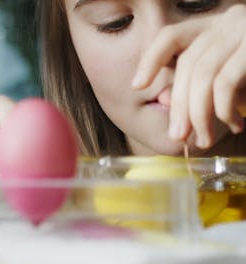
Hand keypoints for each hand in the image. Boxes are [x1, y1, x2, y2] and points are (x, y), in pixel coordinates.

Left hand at [132, 4, 245, 148]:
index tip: (135, 85)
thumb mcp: (234, 73)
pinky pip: (225, 81)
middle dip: (179, 105)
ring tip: (203, 138)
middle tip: (178, 135)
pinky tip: (232, 122)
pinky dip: (221, 107)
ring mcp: (244, 30)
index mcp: (216, 25)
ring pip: (203, 75)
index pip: (170, 36)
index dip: (150, 60)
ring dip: (199, 113)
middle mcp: (228, 21)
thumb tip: (176, 108)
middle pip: (186, 64)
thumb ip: (206, 82)